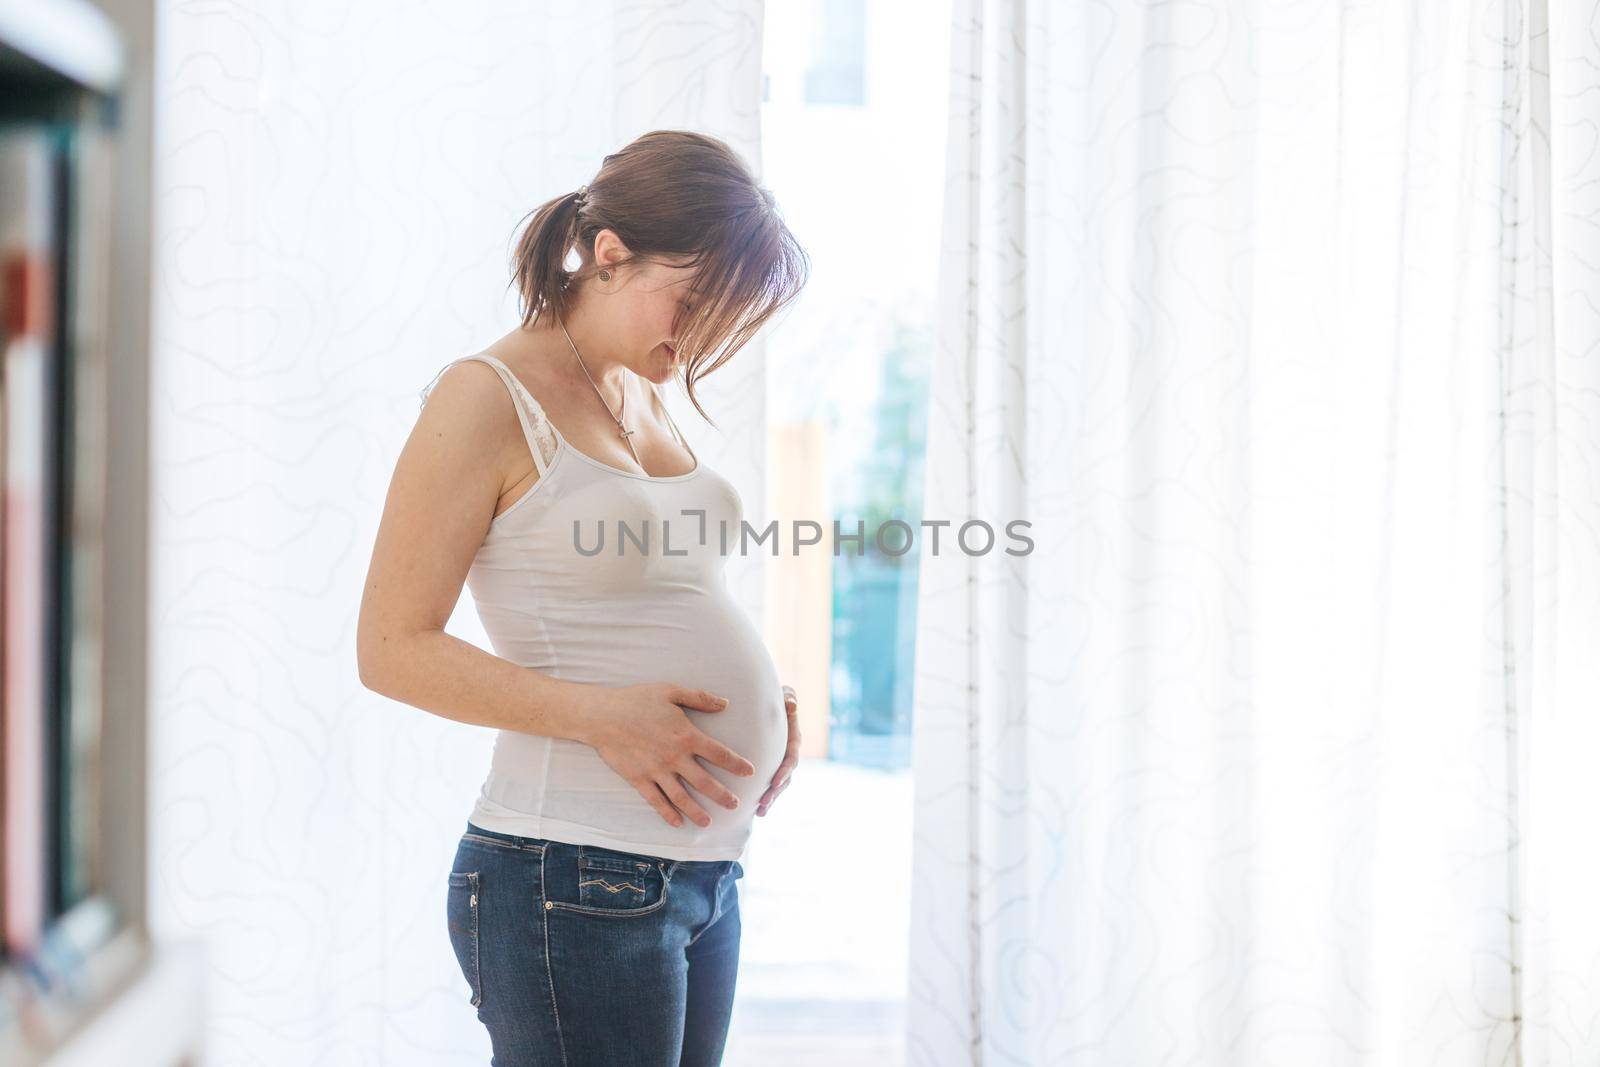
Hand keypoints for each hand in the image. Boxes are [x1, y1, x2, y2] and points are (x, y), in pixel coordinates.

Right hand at [583, 682, 756, 828]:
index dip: (736, 764)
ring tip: (709, 822)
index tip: (751, 773)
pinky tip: (677, 822)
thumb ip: (700, 698)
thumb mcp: (671, 691)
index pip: (719, 753)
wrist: (602, 715)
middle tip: (736, 805)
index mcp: (686, 735)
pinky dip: (667, 813)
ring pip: (682, 797)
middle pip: (704, 781)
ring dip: (697, 811)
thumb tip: (726, 703)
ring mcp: (656, 771)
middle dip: (722, 795)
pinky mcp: (639, 779)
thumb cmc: (637, 699)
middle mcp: (674, 757)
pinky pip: (656, 801)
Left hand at [756, 685, 800, 816]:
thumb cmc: (778, 696)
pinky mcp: (770, 766)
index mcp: (793, 740)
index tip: (775, 782)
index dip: (784, 771)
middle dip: (775, 792)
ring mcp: (779, 761)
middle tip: (764, 804)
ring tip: (760, 812)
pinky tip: (754, 810)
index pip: (791, 759)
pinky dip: (763, 796)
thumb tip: (791, 705)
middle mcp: (788, 753)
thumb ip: (789, 698)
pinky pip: (768, 783)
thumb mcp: (785, 693)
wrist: (769, 701)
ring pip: (778, 785)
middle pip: (785, 778)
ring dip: (770, 799)